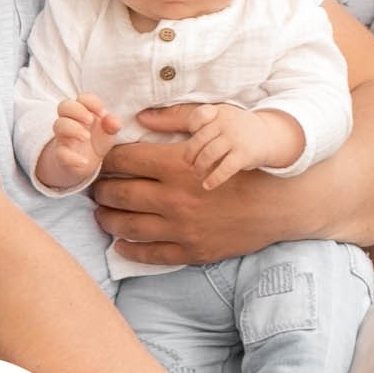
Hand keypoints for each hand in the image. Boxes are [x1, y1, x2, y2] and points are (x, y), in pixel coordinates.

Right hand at [41, 92, 124, 189]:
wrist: (85, 163)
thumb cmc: (96, 141)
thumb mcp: (108, 132)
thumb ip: (112, 125)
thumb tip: (114, 121)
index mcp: (83, 111)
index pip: (82, 98)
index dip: (91, 102)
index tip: (103, 113)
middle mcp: (70, 121)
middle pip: (64, 106)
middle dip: (77, 110)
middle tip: (90, 120)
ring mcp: (64, 137)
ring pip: (58, 125)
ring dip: (73, 129)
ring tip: (86, 137)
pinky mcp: (62, 155)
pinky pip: (61, 154)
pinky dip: (72, 158)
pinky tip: (85, 161)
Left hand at [90, 104, 266, 264]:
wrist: (279, 204)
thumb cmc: (245, 166)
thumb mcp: (213, 134)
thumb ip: (174, 123)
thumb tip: (138, 119)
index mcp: (176, 165)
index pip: (124, 160)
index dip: (105, 159)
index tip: (99, 160)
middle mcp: (174, 198)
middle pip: (119, 193)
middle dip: (100, 190)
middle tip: (94, 188)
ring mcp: (182, 228)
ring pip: (127, 226)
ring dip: (107, 219)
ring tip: (100, 214)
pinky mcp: (192, 250)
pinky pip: (150, 254)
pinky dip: (129, 250)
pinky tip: (120, 245)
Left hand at [178, 101, 303, 189]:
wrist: (269, 137)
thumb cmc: (230, 128)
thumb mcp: (209, 118)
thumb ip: (175, 118)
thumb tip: (141, 118)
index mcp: (214, 111)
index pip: (195, 118)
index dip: (189, 132)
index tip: (186, 143)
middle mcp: (225, 122)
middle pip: (198, 140)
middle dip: (189, 156)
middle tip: (185, 167)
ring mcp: (236, 138)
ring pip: (208, 155)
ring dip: (199, 168)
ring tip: (196, 175)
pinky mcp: (245, 155)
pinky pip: (225, 168)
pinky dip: (214, 178)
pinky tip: (207, 185)